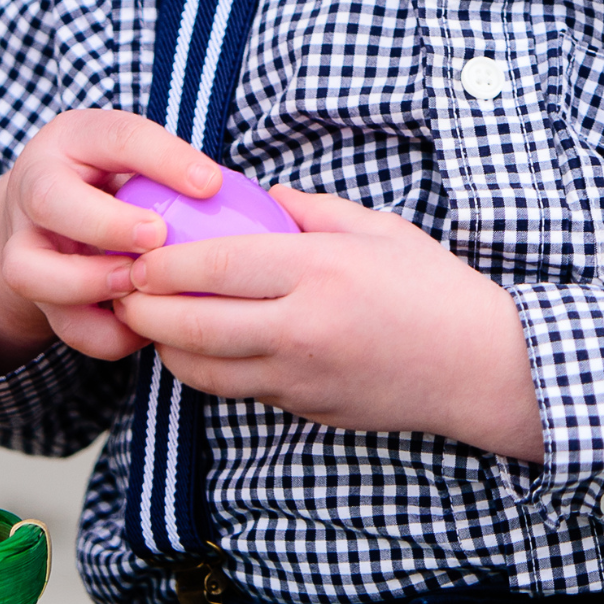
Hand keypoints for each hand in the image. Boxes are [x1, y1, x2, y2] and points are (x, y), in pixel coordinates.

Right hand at [0, 109, 221, 372]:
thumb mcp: (138, 149)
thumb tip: (238, 195)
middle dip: (106, 224)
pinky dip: (105, 333)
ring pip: (29, 271)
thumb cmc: (112, 171)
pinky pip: (60, 324)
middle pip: (48, 200)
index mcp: (74, 139)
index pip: (118, 137)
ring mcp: (23, 244)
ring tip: (139, 288)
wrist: (47, 210)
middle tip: (158, 239)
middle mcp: (34, 190)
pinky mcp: (33, 296)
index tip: (210, 184)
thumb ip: (174, 167)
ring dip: (90, 284)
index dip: (164, 160)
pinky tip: (146, 330)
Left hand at [111, 189, 545, 462]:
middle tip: (123, 294)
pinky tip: (204, 346)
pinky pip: (236, 389)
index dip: (163, 261)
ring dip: (166, 346)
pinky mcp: (303, 408)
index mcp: (319, 269)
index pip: (215, 263)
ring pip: (201, 369)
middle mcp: (300, 325)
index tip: (138, 254)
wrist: (479, 366)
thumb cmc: (435, 288)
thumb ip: (314, 209)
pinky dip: (209, 369)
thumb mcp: (379, 229)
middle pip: (190, 323)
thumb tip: (261, 196)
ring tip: (153, 322)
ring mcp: (298, 375)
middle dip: (142, 309)